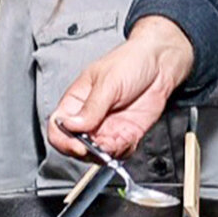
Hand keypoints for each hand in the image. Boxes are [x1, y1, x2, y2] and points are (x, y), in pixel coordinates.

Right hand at [45, 16, 197, 157]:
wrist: (160, 63)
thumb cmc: (131, 61)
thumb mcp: (108, 82)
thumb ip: (91, 107)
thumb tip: (71, 125)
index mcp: (76, 101)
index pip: (57, 126)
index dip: (62, 139)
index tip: (76, 144)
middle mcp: (89, 117)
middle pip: (74, 145)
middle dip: (83, 150)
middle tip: (96, 147)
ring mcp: (107, 127)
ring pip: (96, 153)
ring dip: (103, 155)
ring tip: (114, 144)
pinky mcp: (126, 134)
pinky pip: (119, 153)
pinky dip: (121, 153)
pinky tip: (127, 141)